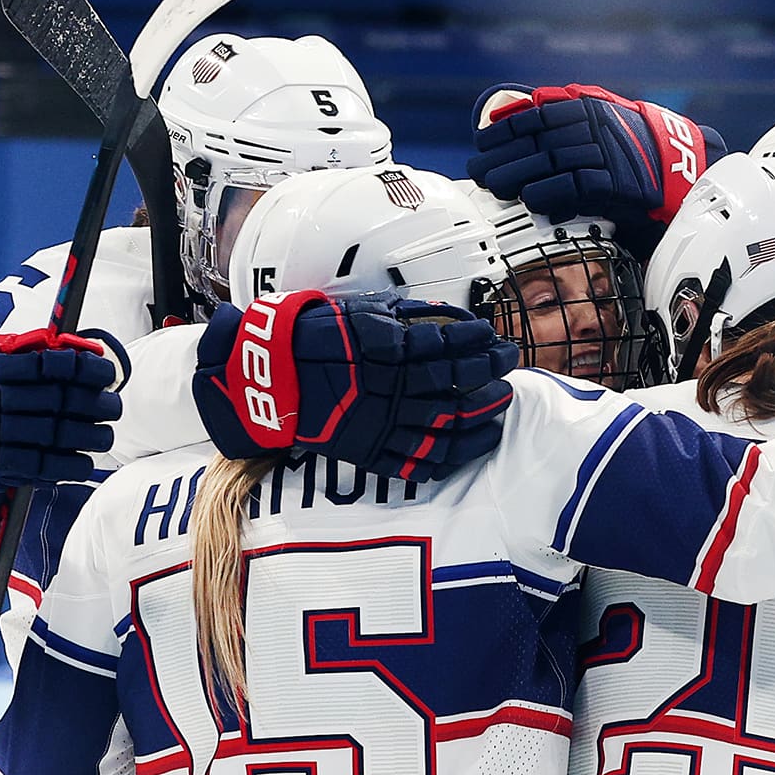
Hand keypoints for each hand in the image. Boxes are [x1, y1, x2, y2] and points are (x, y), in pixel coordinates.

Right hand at [0, 328, 126, 529]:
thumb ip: (32, 353)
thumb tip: (83, 347)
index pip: (52, 365)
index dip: (87, 369)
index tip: (107, 374)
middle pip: (62, 400)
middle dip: (97, 405)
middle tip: (113, 408)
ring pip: (56, 434)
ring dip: (90, 438)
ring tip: (104, 438)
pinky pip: (40, 465)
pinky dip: (69, 466)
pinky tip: (84, 464)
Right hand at [193, 290, 519, 481]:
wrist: (267, 378)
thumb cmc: (313, 338)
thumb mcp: (360, 312)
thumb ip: (406, 317)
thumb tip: (448, 318)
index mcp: (383, 349)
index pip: (446, 346)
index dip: (477, 342)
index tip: (495, 336)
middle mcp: (386, 388)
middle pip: (453, 384)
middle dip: (488, 374)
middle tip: (508, 365)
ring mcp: (379, 424)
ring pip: (445, 426)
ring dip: (481, 416)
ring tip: (501, 406)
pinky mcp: (370, 452)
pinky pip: (420, 461)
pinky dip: (453, 455)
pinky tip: (476, 444)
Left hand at [467, 83, 725, 232]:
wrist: (679, 169)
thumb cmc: (628, 148)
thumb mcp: (597, 118)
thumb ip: (558, 112)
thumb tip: (510, 109)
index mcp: (587, 107)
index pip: (536, 116)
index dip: (505, 131)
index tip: (481, 144)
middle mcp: (596, 127)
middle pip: (539, 142)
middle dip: (505, 157)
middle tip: (479, 172)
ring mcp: (608, 155)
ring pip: (554, 162)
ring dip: (520, 175)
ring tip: (496, 187)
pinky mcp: (619, 184)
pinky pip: (579, 187)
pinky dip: (552, 193)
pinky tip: (530, 200)